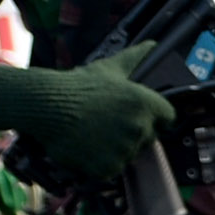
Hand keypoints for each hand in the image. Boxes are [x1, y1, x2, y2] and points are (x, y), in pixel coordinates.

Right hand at [0, 46, 174, 187]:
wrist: (47, 106)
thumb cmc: (78, 86)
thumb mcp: (109, 68)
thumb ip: (135, 58)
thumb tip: (152, 44)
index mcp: (146, 103)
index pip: (167, 118)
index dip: (153, 118)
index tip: (134, 116)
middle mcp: (140, 127)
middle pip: (147, 139)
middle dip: (131, 134)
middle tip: (105, 124)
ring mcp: (124, 149)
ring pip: (128, 155)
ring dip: (113, 149)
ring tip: (92, 133)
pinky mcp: (108, 167)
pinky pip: (110, 170)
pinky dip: (98, 164)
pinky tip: (85, 147)